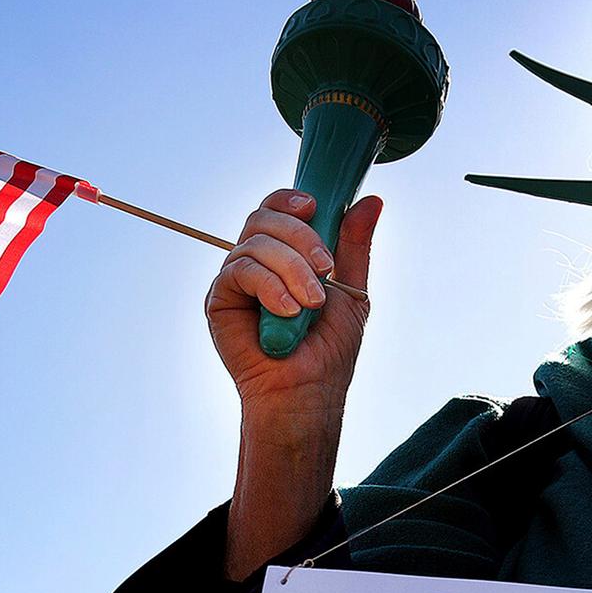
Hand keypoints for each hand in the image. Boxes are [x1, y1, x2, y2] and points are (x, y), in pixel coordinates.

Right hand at [208, 189, 382, 580]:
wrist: (307, 394)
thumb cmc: (328, 351)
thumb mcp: (351, 291)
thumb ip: (355, 246)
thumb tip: (372, 199)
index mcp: (285, 254)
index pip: (277, 208)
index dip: (291, 198)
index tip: (314, 207)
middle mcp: (256, 261)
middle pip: (264, 217)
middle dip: (299, 236)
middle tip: (326, 268)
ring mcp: (235, 280)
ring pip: (254, 242)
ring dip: (291, 268)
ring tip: (312, 303)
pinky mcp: (219, 300)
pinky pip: (239, 270)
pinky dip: (269, 286)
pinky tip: (288, 311)